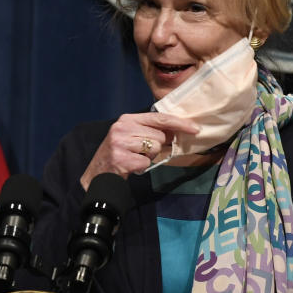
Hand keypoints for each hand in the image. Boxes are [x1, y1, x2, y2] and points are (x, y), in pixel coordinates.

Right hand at [80, 112, 199, 188]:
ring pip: (154, 149)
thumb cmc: (118, 153)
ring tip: (134, 158)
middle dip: (156, 146)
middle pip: (159, 136)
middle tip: (141, 151)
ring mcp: (120, 143)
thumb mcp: (130, 136)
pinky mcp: (121, 159)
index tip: (195, 129)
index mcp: (126, 119)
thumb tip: (176, 131)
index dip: (179, 123)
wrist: (97, 174)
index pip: (159, 118)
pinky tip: (130, 166)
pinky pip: (146, 162)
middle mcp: (122, 128)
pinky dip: (141, 167)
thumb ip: (150, 130)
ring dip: (148, 157)